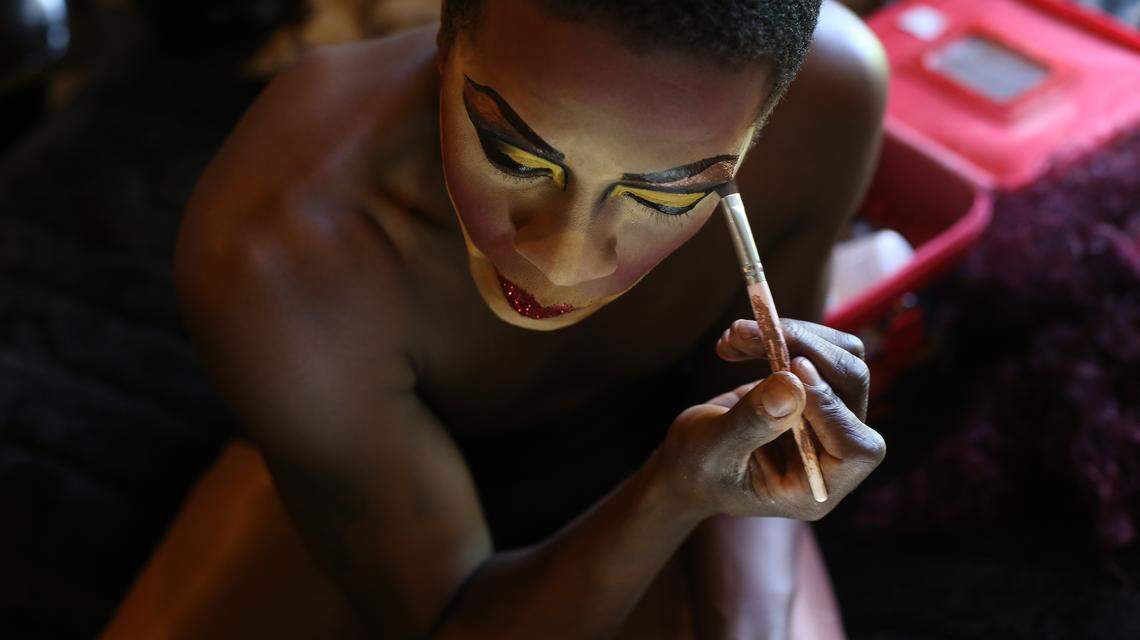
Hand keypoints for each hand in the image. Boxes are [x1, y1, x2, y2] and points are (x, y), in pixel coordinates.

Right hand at [714, 317, 885, 520]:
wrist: (687, 462)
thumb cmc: (697, 471)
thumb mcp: (715, 451)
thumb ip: (754, 422)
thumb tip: (794, 383)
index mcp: (816, 486)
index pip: (856, 448)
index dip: (831, 406)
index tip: (792, 370)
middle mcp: (832, 450)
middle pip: (852, 387)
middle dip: (806, 350)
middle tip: (755, 331)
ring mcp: (826, 417)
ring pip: (841, 358)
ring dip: (794, 335)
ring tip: (737, 334)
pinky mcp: (810, 389)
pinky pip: (817, 349)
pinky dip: (780, 335)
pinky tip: (738, 341)